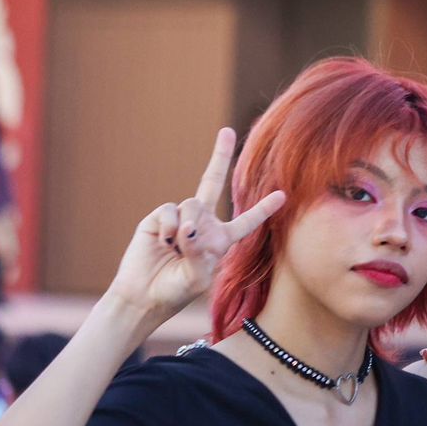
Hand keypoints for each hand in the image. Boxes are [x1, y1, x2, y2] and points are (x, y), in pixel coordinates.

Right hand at [110, 128, 284, 319]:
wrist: (144, 294)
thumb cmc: (175, 291)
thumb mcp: (197, 277)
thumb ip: (199, 252)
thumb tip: (189, 226)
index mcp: (220, 241)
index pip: (246, 222)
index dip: (263, 209)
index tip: (282, 195)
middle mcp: (202, 224)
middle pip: (212, 183)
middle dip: (219, 156)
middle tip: (227, 131)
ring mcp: (180, 218)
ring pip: (193, 204)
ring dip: (188, 228)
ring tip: (177, 247)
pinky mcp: (159, 217)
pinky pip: (171, 211)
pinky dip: (170, 228)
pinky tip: (164, 243)